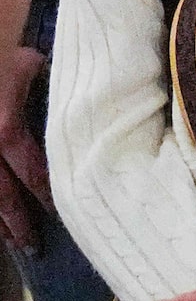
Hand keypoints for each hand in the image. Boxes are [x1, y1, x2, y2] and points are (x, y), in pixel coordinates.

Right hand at [0, 44, 47, 251]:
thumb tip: (82, 99)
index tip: (61, 213)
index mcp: (5, 129)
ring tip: (10, 244)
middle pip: (0, 195)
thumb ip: (49, 89)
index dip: (47, 194)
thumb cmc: (1, 51)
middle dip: (17, 224)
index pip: (33, 170)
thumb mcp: (29, 65)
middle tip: (34, 249)